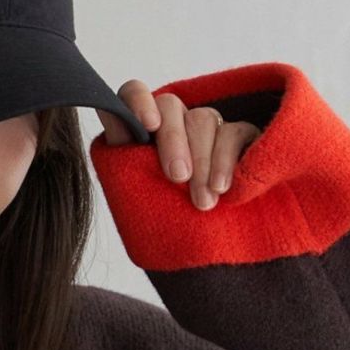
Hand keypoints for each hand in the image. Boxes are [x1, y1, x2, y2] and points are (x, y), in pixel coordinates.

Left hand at [96, 81, 262, 211]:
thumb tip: (110, 114)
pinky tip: (222, 189)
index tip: (148, 125)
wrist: (200, 255)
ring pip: (203, 119)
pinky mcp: (239, 136)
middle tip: (177, 178)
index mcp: (139, 133)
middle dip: (173, 142)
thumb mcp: (134, 196)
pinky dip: (226, 162)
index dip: (139, 101)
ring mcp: (206, 127)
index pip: (133, 95)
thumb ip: (123, 156)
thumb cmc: (160, 225)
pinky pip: (234, 133)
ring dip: (202, 163)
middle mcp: (172, 123)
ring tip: (202, 203)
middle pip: (170, 107)